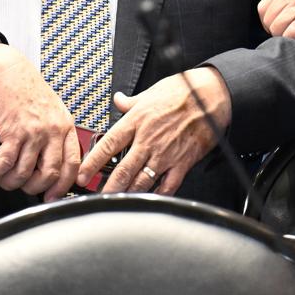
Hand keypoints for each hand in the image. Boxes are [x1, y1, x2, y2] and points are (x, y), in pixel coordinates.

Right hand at [0, 41, 79, 199]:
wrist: (6, 72)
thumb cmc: (26, 90)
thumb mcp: (52, 111)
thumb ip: (55, 135)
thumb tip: (51, 164)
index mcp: (65, 126)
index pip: (72, 164)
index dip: (62, 186)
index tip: (52, 196)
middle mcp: (52, 130)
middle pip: (49, 174)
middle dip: (34, 189)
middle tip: (23, 189)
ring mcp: (33, 132)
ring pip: (25, 173)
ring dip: (10, 182)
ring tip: (2, 180)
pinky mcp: (12, 132)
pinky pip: (4, 163)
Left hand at [77, 68, 230, 195]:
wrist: (211, 96)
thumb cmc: (183, 91)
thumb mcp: (151, 92)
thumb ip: (131, 101)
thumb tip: (117, 99)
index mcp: (136, 121)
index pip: (108, 145)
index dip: (92, 163)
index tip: (83, 175)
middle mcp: (148, 140)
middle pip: (122, 170)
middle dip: (108, 187)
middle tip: (98, 197)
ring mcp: (165, 153)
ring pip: (141, 181)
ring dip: (128, 194)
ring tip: (119, 202)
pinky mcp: (182, 162)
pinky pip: (167, 185)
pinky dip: (157, 195)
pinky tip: (149, 199)